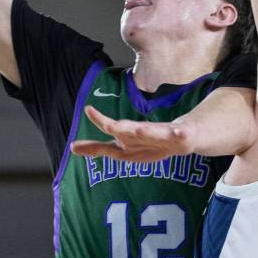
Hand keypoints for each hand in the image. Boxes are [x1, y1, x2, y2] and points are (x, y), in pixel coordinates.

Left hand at [71, 105, 196, 161]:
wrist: (185, 135)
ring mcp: (164, 134)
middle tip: (109, 125)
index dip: (100, 121)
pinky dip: (178, 134)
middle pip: (130, 131)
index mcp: (130, 136)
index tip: (88, 110)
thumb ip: (98, 148)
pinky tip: (179, 132)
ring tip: (139, 130)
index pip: (112, 128)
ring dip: (146, 131)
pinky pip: (180, 136)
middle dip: (120, 129)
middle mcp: (145, 132)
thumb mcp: (123, 147)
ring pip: (154, 132)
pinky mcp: (182, 137)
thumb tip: (72, 148)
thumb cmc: (150, 141)